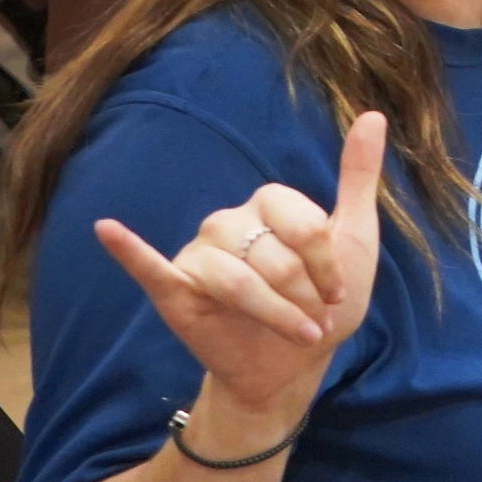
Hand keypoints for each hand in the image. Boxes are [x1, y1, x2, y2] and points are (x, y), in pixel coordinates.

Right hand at [90, 113, 388, 433]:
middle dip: (302, 298)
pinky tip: (107, 230)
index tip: (338, 294)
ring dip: (273, 314)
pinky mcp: (176, 290)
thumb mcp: (355, 237)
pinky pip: (149, 265)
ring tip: (296, 333)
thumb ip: (358, 177)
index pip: (303, 226)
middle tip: (313, 322)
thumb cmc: (323, 299)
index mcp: (270, 203)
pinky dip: (129, 249)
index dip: (326, 266)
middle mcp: (229, 221)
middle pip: (271, 257)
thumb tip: (373, 116)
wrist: (294, 365)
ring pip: (235, 280)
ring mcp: (199, 254)